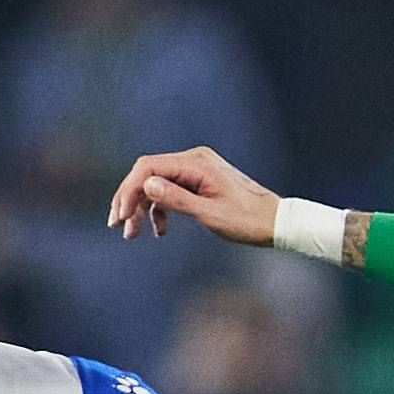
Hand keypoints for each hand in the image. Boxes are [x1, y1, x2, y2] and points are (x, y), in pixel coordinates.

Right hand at [105, 146, 277, 244]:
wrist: (275, 222)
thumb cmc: (246, 220)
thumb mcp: (209, 214)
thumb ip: (177, 199)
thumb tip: (146, 186)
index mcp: (196, 163)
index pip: (148, 168)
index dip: (129, 191)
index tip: (121, 217)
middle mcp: (194, 159)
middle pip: (147, 173)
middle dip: (130, 199)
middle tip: (118, 226)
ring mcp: (196, 169)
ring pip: (156, 183)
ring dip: (142, 207)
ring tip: (133, 234)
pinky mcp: (199, 181)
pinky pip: (170, 189)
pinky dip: (160, 208)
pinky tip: (159, 231)